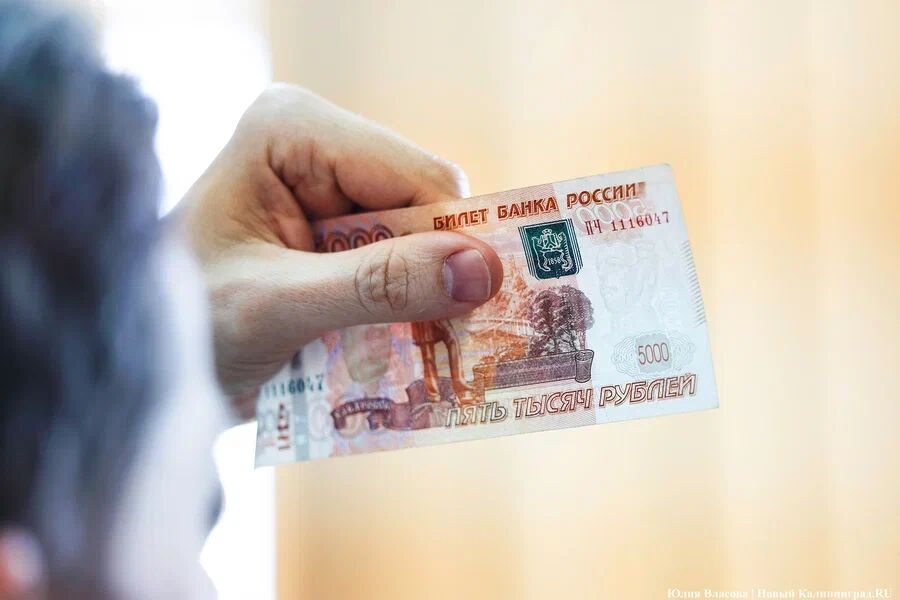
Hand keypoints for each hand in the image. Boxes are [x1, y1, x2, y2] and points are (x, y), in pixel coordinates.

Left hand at [177, 84, 502, 404]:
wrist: (143, 370)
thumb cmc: (182, 327)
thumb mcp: (276, 307)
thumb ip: (376, 286)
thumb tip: (481, 272)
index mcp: (291, 130)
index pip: (415, 176)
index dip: (452, 242)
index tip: (477, 310)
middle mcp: (316, 148)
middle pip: (425, 208)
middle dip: (437, 275)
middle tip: (452, 344)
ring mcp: (327, 192)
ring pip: (422, 243)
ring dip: (422, 301)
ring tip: (414, 355)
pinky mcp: (334, 235)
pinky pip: (401, 266)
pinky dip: (405, 310)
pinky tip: (392, 348)